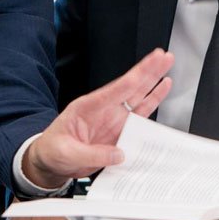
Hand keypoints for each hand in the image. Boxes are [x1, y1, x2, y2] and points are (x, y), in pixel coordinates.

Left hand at [22, 48, 174, 187]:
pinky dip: (152, 103)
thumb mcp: (67, 153)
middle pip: (130, 87)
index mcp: (88, 107)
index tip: (149, 65)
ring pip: (138, 98)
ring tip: (167, 66)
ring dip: (154, 83)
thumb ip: (94, 154)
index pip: (116, 89)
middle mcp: (104, 110)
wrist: (51, 162)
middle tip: (164, 56)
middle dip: (148, 71)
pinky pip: (140, 116)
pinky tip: (161, 90)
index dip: (134, 77)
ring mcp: (113, 120)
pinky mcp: (119, 131)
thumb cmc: (53, 151)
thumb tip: (119, 154)